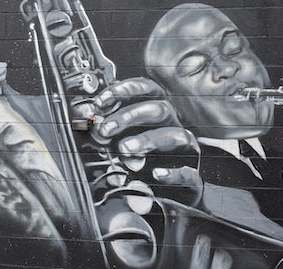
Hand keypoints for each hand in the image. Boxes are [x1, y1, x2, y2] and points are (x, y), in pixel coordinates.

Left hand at [93, 77, 202, 204]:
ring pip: (175, 136)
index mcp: (157, 112)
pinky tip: (155, 174)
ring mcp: (185, 151)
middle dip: (129, 116)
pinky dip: (172, 173)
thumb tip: (91, 123)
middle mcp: (173, 126)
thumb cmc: (142, 161)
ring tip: (124, 150)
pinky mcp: (191, 179)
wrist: (167, 193)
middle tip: (105, 130)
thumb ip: (110, 131)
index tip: (100, 103)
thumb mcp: (122, 141)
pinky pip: (187, 173)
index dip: (123, 91)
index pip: (146, 89)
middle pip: (159, 108)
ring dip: (147, 140)